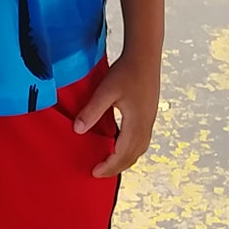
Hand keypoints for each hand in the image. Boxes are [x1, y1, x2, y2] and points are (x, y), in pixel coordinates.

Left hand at [72, 48, 160, 177]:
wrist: (146, 55)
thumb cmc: (127, 71)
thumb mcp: (105, 91)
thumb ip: (92, 111)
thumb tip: (78, 130)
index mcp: (136, 123)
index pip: (122, 154)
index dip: (108, 166)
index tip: (94, 172)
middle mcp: (146, 125)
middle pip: (133, 156)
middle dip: (116, 167)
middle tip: (98, 172)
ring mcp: (150, 120)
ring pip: (139, 149)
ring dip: (125, 160)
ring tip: (109, 163)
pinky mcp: (149, 114)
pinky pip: (142, 140)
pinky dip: (131, 149)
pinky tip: (121, 145)